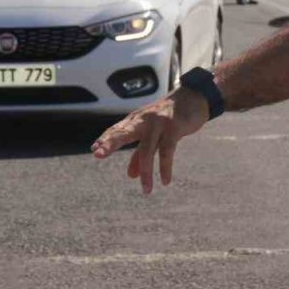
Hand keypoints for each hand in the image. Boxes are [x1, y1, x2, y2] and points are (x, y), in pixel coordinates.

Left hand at [91, 90, 209, 193]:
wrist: (193, 98)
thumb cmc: (169, 118)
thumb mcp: (152, 134)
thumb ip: (140, 154)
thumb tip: (131, 176)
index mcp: (136, 120)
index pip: (117, 129)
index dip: (106, 139)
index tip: (95, 149)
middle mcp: (144, 120)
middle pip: (124, 132)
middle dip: (111, 143)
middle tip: (98, 154)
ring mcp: (159, 123)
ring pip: (147, 149)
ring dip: (146, 172)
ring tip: (146, 191)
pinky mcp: (174, 128)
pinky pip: (167, 151)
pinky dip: (165, 168)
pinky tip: (165, 181)